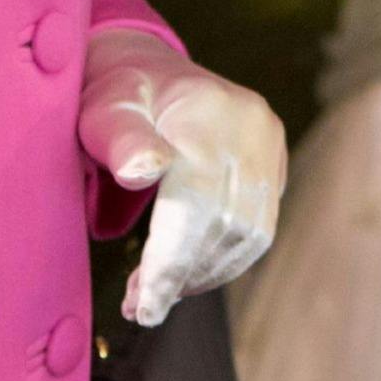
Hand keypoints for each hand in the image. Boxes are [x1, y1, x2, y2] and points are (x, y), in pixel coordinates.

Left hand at [77, 28, 287, 327]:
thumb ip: (121, 140)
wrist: (150, 71)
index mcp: (205, 111)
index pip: (196, 201)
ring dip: (204, 273)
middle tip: (140, 305)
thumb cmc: (118, 96)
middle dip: (182, 275)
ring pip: (251, 233)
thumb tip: (143, 169)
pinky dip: (224, 258)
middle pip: (227, 223)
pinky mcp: (276, 158)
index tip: (144, 309)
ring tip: (159, 291)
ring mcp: (269, 140)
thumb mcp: (104, 110)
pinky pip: (261, 225)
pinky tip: (188, 270)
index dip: (170, 263)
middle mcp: (249, 124)